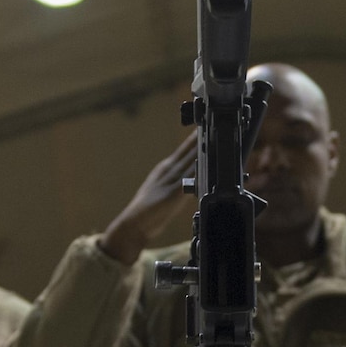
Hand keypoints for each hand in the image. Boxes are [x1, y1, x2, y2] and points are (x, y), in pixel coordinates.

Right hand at [99, 132, 198, 265]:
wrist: (134, 225)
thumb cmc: (149, 211)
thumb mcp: (164, 191)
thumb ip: (177, 183)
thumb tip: (191, 179)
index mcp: (166, 170)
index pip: (183, 150)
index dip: (194, 138)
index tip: (205, 126)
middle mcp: (168, 171)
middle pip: (187, 151)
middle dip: (199, 137)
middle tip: (211, 121)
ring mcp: (171, 182)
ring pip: (189, 161)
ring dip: (200, 149)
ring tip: (211, 135)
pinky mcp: (173, 194)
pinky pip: (188, 179)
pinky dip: (196, 170)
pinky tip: (204, 161)